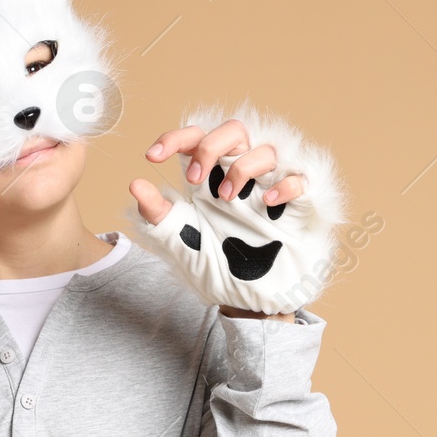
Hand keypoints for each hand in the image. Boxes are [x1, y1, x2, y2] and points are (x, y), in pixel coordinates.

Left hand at [125, 104, 346, 316]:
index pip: (196, 139)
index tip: (152, 157)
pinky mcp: (298, 205)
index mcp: (211, 180)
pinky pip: (300, 177)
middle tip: (194, 181)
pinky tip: (269, 202)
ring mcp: (271, 188)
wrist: (253, 305)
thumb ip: (160, 216)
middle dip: (211, 146)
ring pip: (266, 149)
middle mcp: (241, 177)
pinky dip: (286, 184)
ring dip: (242, 167)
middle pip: (233, 130)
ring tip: (227, 200)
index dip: (175, 138)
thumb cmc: (220, 270)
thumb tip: (135, 185)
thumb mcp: (182, 244)